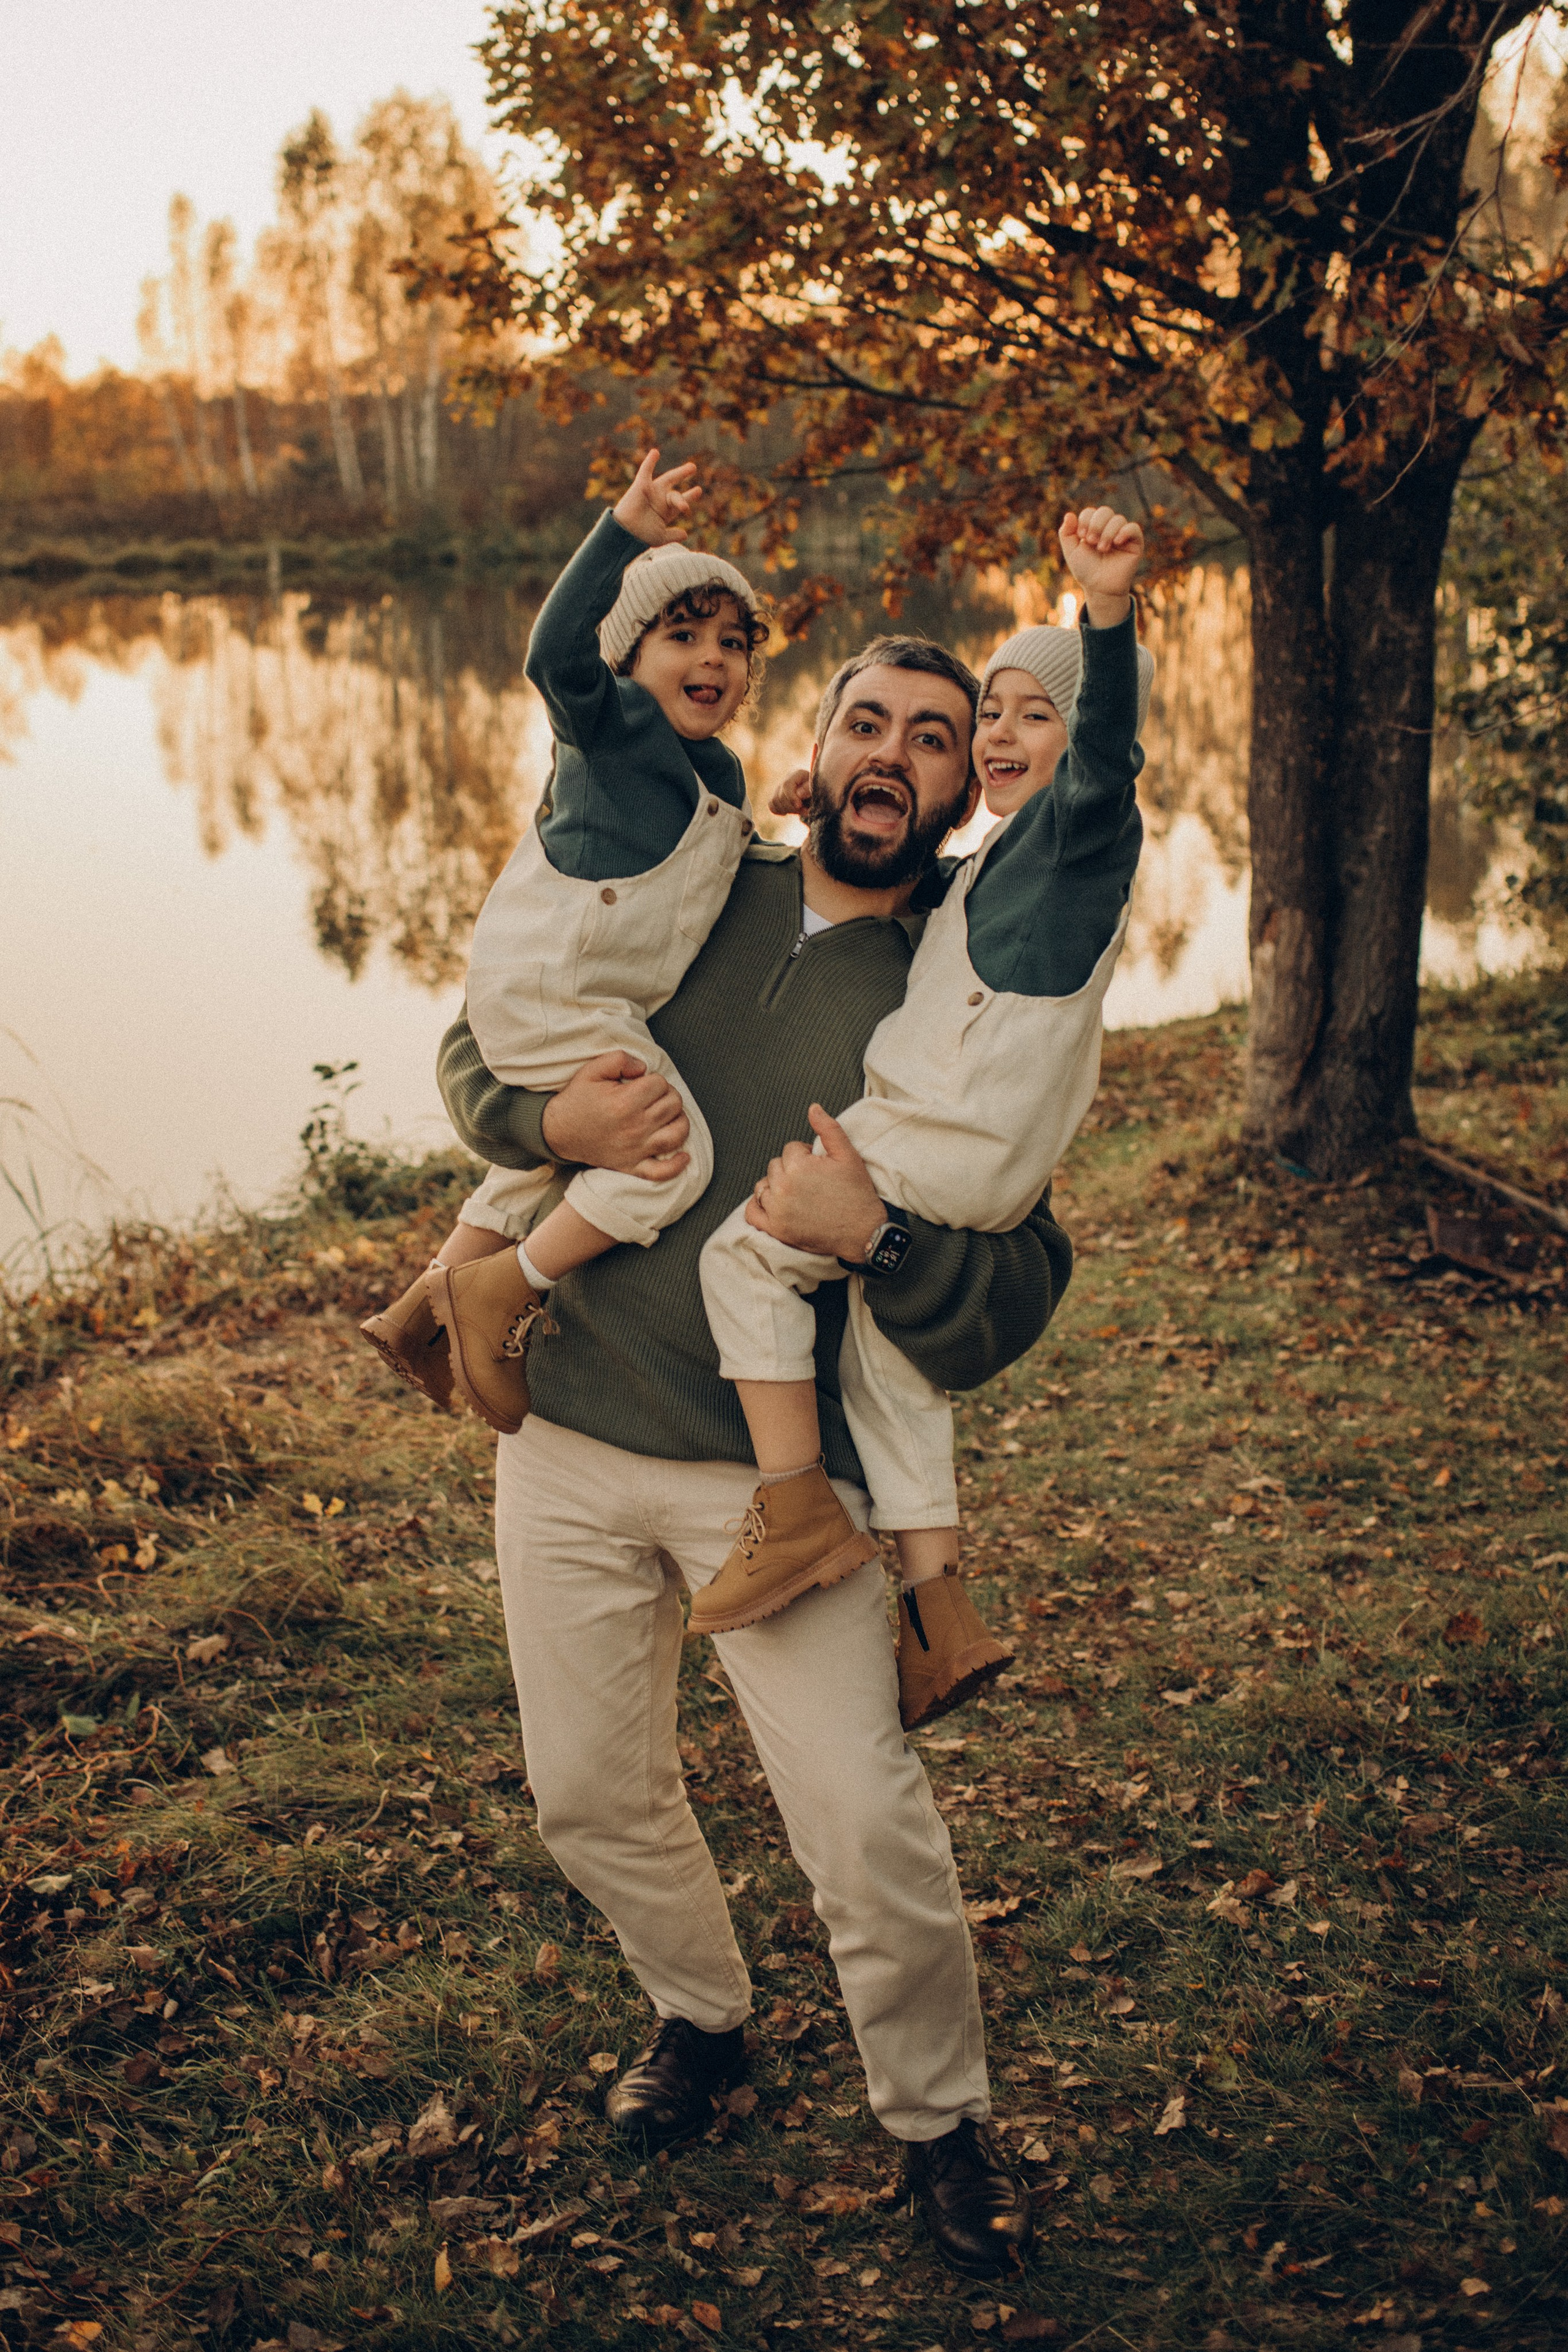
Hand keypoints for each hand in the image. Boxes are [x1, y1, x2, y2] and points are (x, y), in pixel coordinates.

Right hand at [541, 1050, 690, 1179]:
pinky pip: (662, 1172)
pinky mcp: (632, 1166)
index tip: (640, 1083)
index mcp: (625, 1102)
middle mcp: (634, 1127)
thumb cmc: (578, 1099)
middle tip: (651, 1096)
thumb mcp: (593, 1070)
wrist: (558, 1131)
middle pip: (673, 1105)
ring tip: (667, 1115)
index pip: (660, 1084)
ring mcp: (635, 1149)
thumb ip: (621, 1059)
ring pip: (677, 1133)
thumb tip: (644, 1068)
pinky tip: (684, 1155)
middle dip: (667, 1095)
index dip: (653, 1079)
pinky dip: (677, 1165)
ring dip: (679, 1121)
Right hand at [613, 448, 702, 546]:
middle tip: (693, 467)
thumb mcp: (660, 537)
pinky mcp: (641, 486)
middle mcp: (660, 500)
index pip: (680, 501)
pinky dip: (649, 462)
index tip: (697, 490)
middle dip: (683, 477)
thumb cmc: (641, 536)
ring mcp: (651, 492)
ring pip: (667, 478)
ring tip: (691, 465)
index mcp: (666, 512)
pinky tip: (655, 452)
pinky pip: (645, 471)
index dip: (689, 496)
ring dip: (678, 472)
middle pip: (675, 488)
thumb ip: (673, 535)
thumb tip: (685, 534)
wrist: (626, 532)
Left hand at [744, 1104, 885, 1259]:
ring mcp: (777, 1210)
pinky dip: (757, 1206)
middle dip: (791, 1170)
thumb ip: (828, 1128)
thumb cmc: (857, 1194)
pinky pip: (752, 1212)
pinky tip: (772, 1204)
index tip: (819, 1167)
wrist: (863, 1232)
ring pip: (763, 1186)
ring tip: (797, 1194)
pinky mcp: (776, 1229)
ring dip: (775, 1186)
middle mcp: (783, 1187)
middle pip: (775, 1166)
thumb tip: (812, 1108)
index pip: (790, 1149)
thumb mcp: (848, 1155)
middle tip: (812, 1182)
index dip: (806, 1156)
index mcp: (798, 1166)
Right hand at [769, 765, 812, 818]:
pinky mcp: (777, 795)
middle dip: (791, 807)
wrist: (817, 793)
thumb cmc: (819, 790)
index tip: (800, 806)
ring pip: (774, 801)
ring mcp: (780, 787)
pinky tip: (789, 812)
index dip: (791, 797)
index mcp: (797, 774)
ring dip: (787, 810)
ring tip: (800, 811)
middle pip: (779, 795)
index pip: (786, 785)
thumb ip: (809, 789)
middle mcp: (786, 778)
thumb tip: (798, 794)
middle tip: (805, 811)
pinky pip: (771, 804)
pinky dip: (779, 811)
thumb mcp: (817, 788)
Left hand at [1059, 505, 1142, 626]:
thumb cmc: (1086, 570)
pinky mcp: (1135, 543)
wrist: (1100, 588)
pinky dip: (1124, 532)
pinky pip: (1134, 528)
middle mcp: (1108, 528)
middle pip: (1105, 511)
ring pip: (1118, 519)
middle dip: (1096, 524)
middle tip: (1092, 541)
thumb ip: (1066, 533)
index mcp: (1093, 528)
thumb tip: (1069, 514)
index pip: (1090, 512)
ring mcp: (1122, 534)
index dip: (1085, 520)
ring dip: (1107, 532)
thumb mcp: (1071, 552)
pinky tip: (1117, 542)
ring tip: (1102, 549)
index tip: (1082, 536)